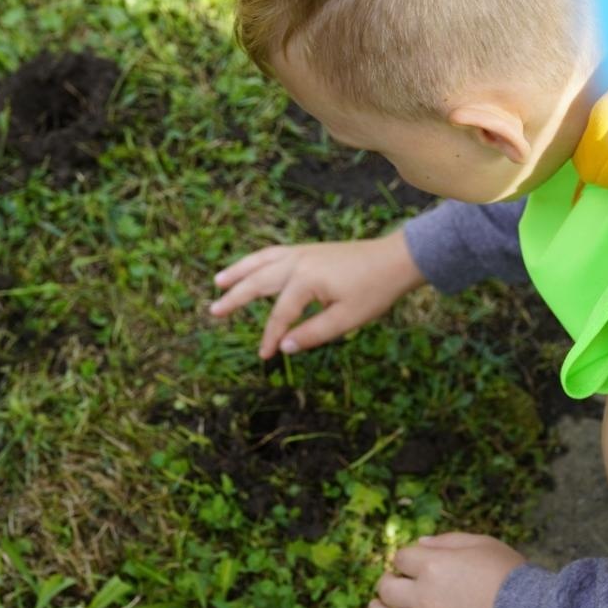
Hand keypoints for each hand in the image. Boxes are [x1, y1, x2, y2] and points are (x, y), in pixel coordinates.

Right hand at [209, 230, 423, 359]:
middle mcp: (298, 262)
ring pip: (261, 261)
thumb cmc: (374, 291)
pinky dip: (256, 261)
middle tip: (213, 311)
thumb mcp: (347, 319)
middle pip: (259, 282)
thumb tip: (284, 347)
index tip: (264, 356)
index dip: (270, 337)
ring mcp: (302, 253)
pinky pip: (273, 254)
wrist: (394, 260)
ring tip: (217, 281)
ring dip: (238, 272)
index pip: (280, 314)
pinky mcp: (308, 250)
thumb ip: (313, 334)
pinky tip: (250, 268)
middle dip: (235, 298)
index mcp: (307, 280)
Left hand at [369, 532, 524, 607]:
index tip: (412, 561)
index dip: (405, 558)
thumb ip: (445, 541)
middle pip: (387, 588)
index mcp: (432, 566)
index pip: (401, 558)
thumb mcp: (479, 542)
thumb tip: (419, 544)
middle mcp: (424, 596)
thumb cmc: (507, 573)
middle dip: (387, 581)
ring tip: (376, 606)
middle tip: (393, 581)